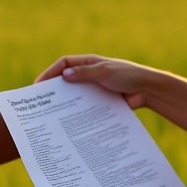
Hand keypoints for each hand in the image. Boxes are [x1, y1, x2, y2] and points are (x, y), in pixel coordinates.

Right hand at [34, 55, 153, 109]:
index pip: (64, 64)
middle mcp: (90, 75)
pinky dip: (79, 113)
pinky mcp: (101, 102)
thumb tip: (63, 76)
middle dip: (54, 90)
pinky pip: (86, 107)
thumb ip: (85, 74)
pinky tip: (72, 123)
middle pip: (67, 81)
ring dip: (66, 104)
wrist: (147, 90)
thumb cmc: (127, 76)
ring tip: (53, 115)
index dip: (50, 73)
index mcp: (89, 63)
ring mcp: (95, 89)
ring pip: (76, 96)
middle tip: (41, 103)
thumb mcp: (104, 72)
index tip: (39, 85)